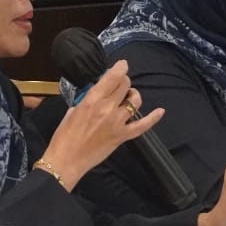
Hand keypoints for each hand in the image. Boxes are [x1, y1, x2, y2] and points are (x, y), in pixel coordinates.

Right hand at [35, 60, 160, 189]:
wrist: (66, 160)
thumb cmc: (65, 136)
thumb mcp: (72, 110)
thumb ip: (87, 100)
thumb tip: (97, 93)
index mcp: (92, 100)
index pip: (113, 76)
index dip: (120, 67)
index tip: (122, 65)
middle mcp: (107, 108)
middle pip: (125, 85)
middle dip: (123, 81)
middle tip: (119, 84)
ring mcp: (117, 122)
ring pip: (134, 101)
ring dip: (132, 95)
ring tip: (128, 97)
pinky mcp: (122, 136)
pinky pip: (142, 126)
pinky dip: (153, 118)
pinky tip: (160, 111)